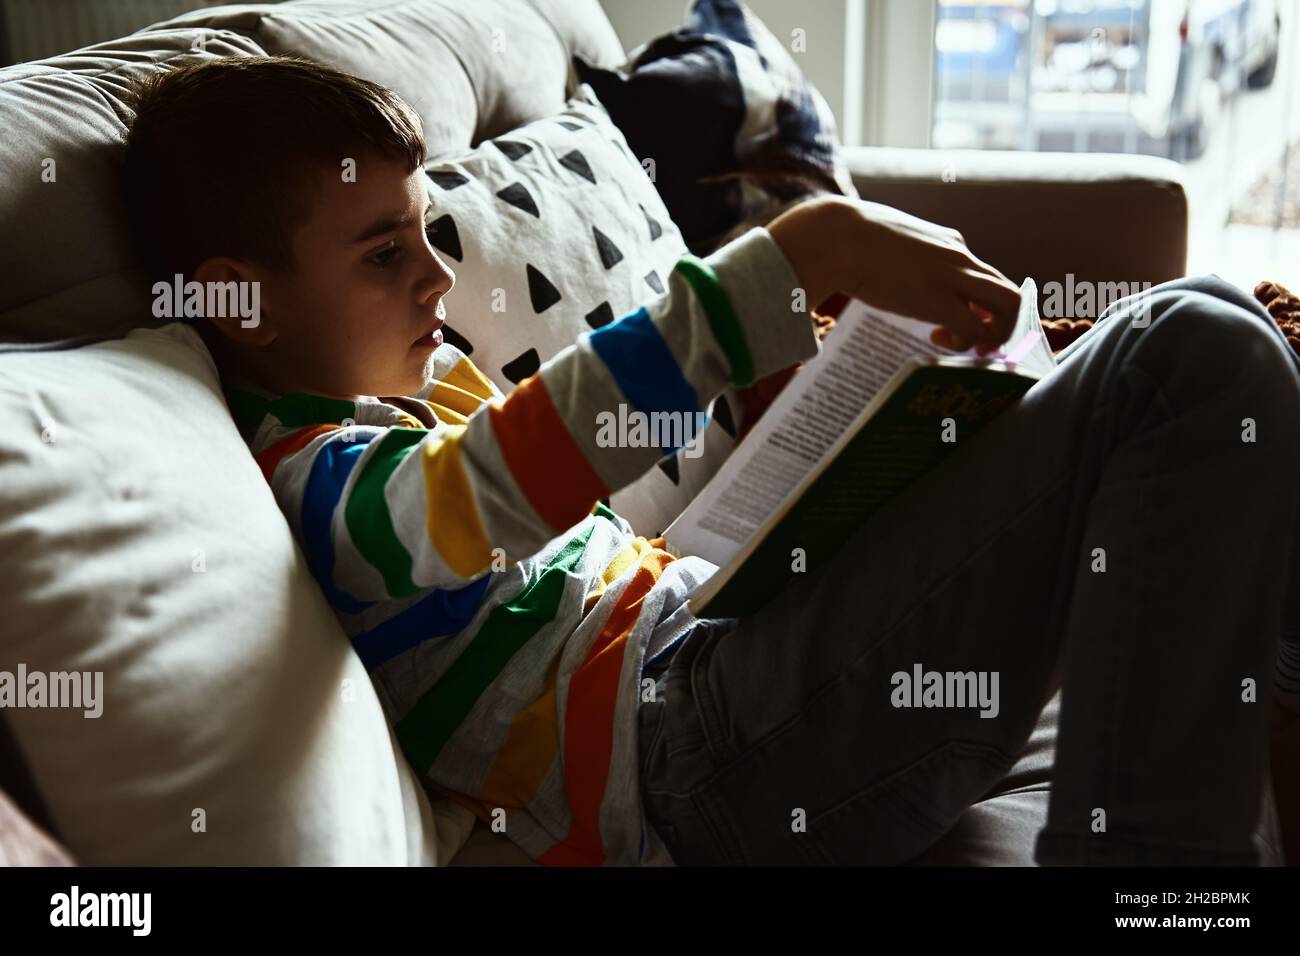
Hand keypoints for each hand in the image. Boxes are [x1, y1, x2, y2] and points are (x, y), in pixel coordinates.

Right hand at [766, 195, 1020, 354]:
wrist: (837, 237)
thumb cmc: (851, 239)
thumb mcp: (889, 243)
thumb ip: (902, 257)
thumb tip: (883, 271)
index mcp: (949, 243)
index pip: (984, 276)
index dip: (979, 305)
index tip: (960, 321)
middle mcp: (961, 258)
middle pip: (1009, 292)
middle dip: (1002, 323)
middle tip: (978, 343)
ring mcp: (954, 278)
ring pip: (1009, 307)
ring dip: (997, 334)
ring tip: (967, 347)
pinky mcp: (939, 301)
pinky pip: (976, 328)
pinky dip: (968, 342)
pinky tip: (939, 341)